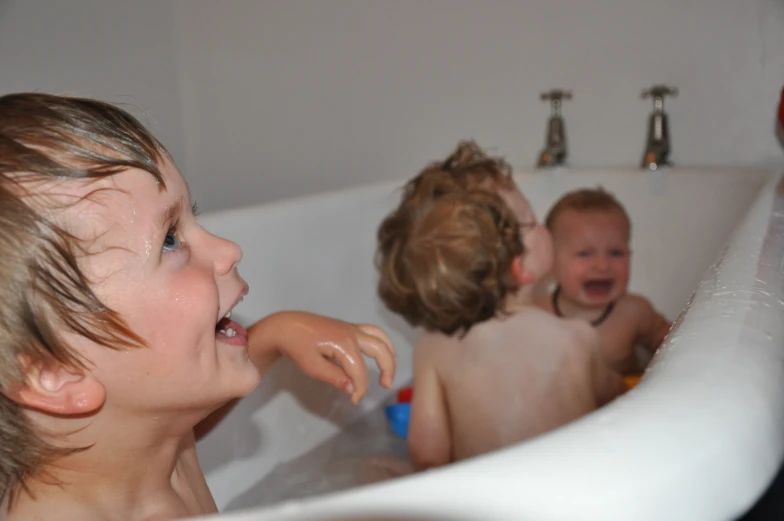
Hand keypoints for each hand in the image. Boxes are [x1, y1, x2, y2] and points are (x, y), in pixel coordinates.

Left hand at [249, 311, 396, 403]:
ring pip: (380, 336)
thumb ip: (335, 378)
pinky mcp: (348, 327)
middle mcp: (352, 333)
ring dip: (389, 353)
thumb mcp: (312, 367)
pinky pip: (372, 332)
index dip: (361, 388)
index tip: (354, 400)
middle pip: (380, 349)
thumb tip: (353, 389)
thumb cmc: (297, 347)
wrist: (285, 327)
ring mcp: (351, 328)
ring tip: (389, 370)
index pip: (360, 371)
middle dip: (388, 368)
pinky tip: (378, 355)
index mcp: (344, 344)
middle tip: (385, 385)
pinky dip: (381, 343)